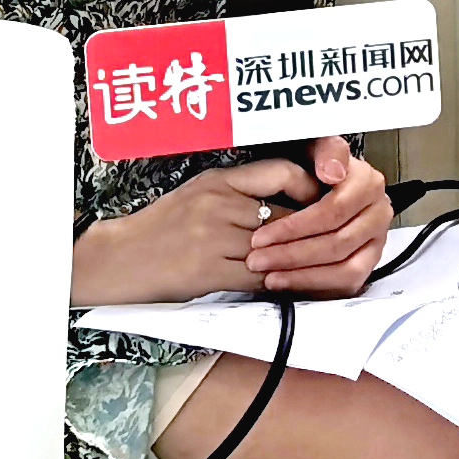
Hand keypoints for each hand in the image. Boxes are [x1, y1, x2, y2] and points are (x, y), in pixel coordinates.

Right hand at [70, 138, 390, 306]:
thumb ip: (243, 188)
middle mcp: (219, 204)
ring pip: (277, 249)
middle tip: (338, 235)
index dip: (310, 187)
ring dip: (300, 260)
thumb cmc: (163, 225)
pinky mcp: (209, 273)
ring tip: (323, 263)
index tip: (325, 198)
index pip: (281, 173)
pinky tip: (293, 285)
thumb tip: (296, 193)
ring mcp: (214, 239)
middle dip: (313, 229)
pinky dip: (279, 283)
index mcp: (220, 180)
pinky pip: (258, 278)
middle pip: (286, 215)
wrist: (120, 259)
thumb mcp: (202, 190)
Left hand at [246, 136, 392, 294]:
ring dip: (302, 275)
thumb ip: (325, 150)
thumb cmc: (313, 168)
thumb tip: (332, 172)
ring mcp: (376, 241)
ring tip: (269, 275)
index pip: (333, 211)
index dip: (295, 226)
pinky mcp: (368, 264)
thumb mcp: (314, 147)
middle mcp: (378, 213)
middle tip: (257, 259)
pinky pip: (346, 284)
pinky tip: (286, 282)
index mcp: (368, 184)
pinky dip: (314, 285)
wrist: (320, 186)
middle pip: (337, 243)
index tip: (261, 235)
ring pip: (345, 269)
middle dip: (292, 254)